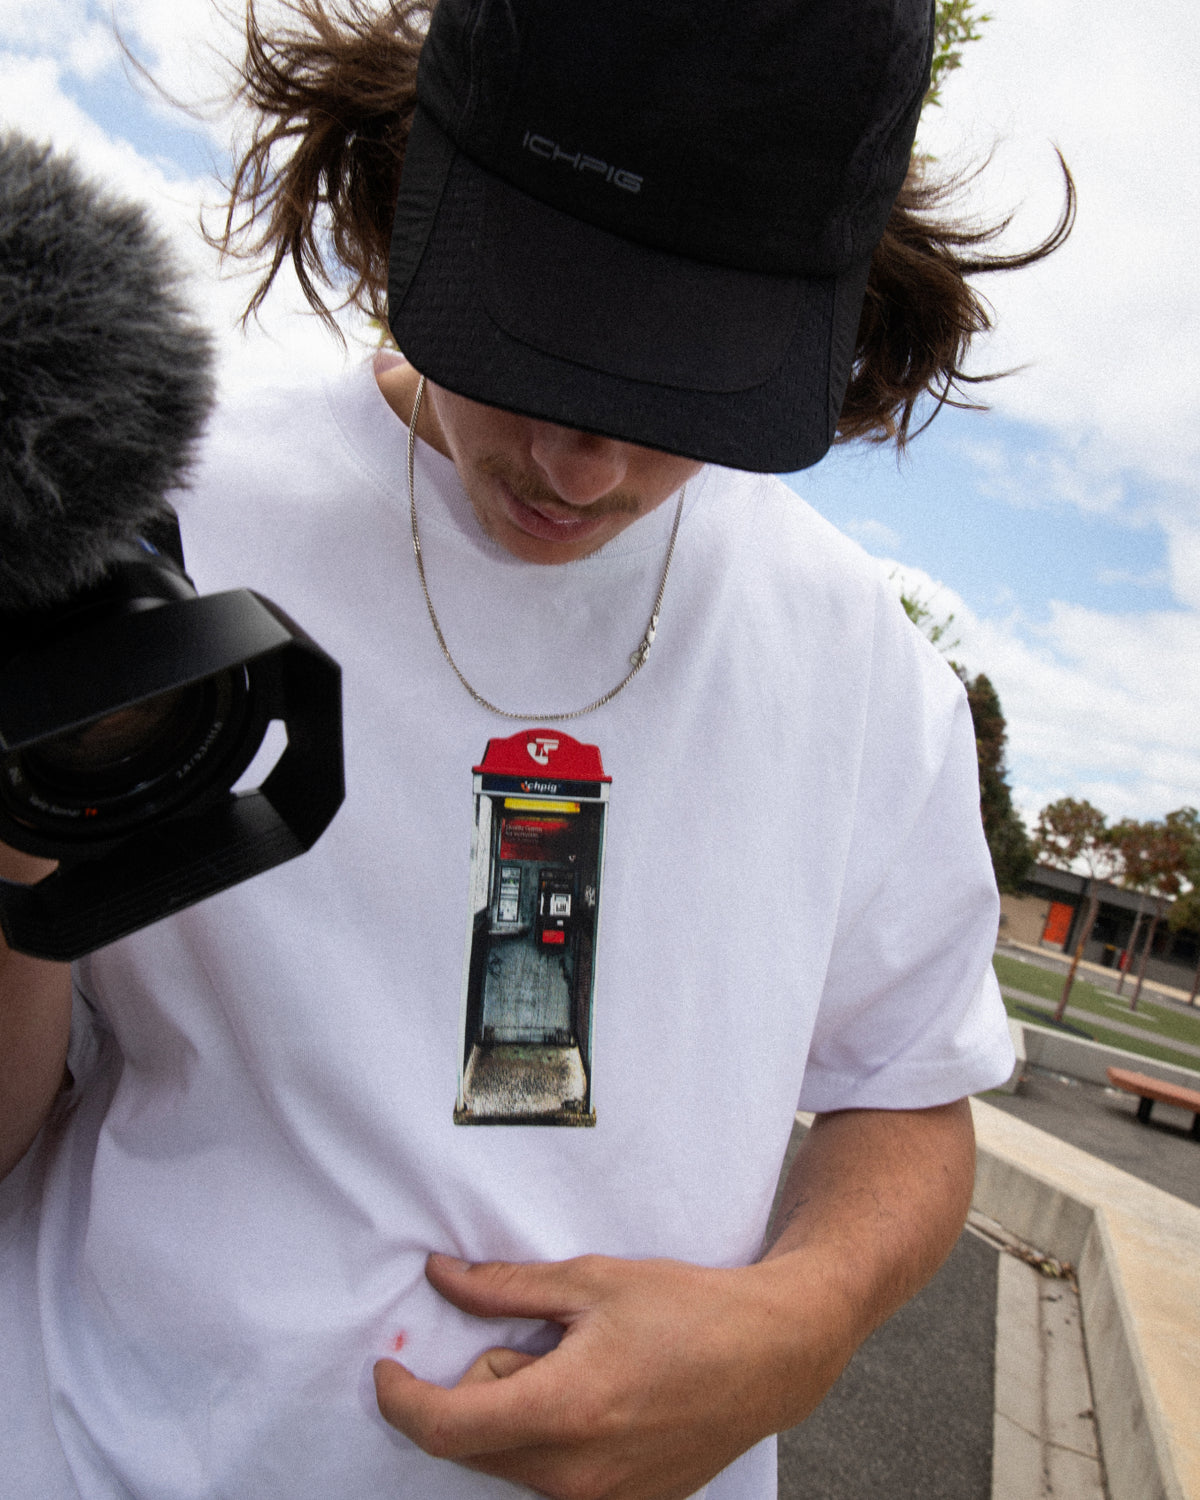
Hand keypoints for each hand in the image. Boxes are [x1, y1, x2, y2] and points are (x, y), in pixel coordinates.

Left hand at [374, 1250, 850, 1499]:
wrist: (770, 1356)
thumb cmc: (687, 1310)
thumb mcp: (591, 1281)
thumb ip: (504, 1288)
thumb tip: (440, 1276)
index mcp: (563, 1411)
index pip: (445, 1429)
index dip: (400, 1401)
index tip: (386, 1371)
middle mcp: (574, 1476)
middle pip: (475, 1444)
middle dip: (482, 1389)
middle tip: (540, 1340)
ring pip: (512, 1462)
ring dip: (519, 1414)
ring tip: (581, 1367)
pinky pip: (551, 1480)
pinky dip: (551, 1439)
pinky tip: (600, 1400)